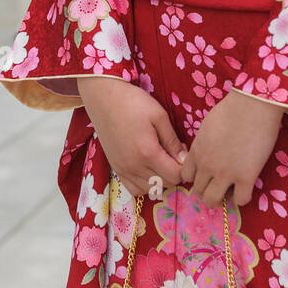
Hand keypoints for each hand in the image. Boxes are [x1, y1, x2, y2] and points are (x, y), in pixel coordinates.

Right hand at [77, 76, 188, 200]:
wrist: (103, 98)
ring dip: (160, 180)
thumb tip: (184, 159)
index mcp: (147, 152)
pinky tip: (147, 169)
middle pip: (164, 184)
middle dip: (173, 173)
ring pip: (149, 189)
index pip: (175, 175)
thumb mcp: (159, 116)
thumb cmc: (133, 102)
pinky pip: (133, 189)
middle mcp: (134, 166)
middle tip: (173, 154)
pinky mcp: (115, 168)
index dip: (184, 167)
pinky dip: (144, 184)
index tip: (182, 152)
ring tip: (160, 161)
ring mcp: (122, 169)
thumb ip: (173, 141)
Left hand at [179, 88, 284, 207]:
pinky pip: (241, 200)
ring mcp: (226, 173)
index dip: (196, 178)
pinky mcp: (246, 177)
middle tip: (220, 184)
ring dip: (221, 198)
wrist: (253, 105)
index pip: (186, 176)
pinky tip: (247, 187)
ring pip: (212, 200)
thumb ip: (203, 143)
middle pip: (198, 191)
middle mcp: (207, 165)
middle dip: (207, 190)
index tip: (206, 175)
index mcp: (197, 151)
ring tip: (231, 190)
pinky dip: (242, 197)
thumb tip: (206, 152)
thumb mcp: (207, 126)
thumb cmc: (232, 108)